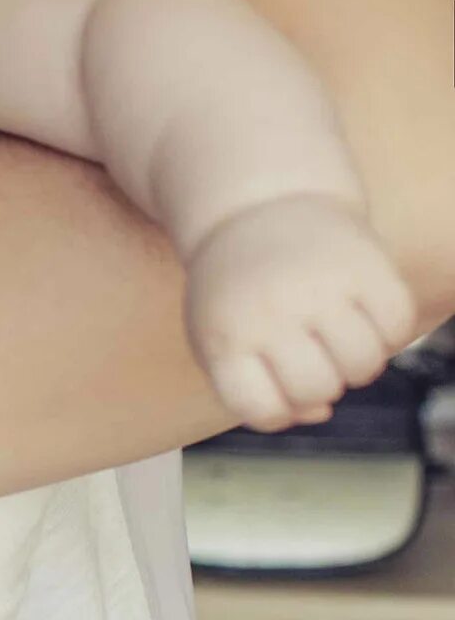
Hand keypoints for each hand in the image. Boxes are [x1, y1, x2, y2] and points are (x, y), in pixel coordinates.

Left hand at [184, 195, 415, 430]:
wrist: (255, 207)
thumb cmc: (237, 293)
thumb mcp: (222, 339)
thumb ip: (257, 390)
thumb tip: (319, 412)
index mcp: (223, 335)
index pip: (262, 410)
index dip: (280, 410)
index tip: (276, 385)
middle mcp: (268, 310)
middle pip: (317, 389)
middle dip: (322, 386)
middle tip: (313, 357)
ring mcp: (318, 286)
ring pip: (363, 365)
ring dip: (358, 364)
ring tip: (338, 339)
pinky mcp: (363, 264)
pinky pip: (398, 327)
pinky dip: (389, 332)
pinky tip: (363, 316)